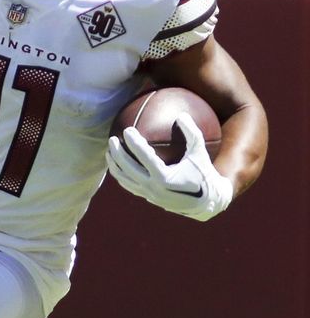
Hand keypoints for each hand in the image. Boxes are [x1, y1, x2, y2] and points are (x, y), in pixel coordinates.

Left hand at [106, 112, 232, 220]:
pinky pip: (130, 186)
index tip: (127, 130)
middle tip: (111, 139)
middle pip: (128, 169)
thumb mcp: (200, 152)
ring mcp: (149, 195)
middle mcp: (154, 188)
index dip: (134, 143)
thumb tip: (181, 114)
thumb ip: (192, 133)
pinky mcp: (148, 198)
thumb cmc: (204, 173)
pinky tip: (118, 164)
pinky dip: (122, 175)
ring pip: (125, 180)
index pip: (144, 157)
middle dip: (117, 153)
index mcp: (165, 177)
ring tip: (108, 152)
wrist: (208, 202)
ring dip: (114, 166)